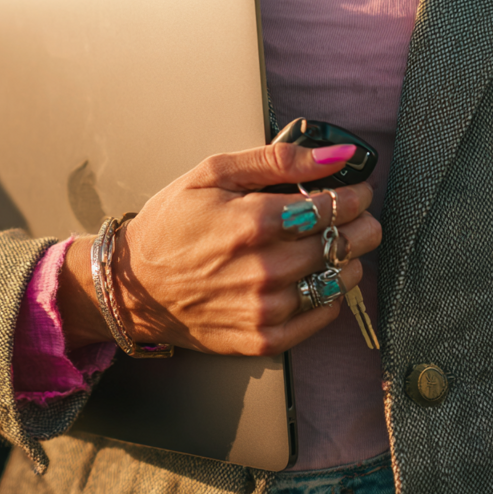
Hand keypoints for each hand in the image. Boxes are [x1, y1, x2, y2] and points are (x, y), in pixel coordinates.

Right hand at [59, 143, 382, 354]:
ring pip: (341, 280)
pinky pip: (322, 316)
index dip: (355, 195)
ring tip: (326, 247)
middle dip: (359, 225)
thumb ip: (278, 159)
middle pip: (345, 243)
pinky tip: (309, 278)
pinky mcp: (264, 339)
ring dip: (346, 260)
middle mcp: (264, 269)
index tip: (356, 191)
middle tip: (353, 218)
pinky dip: (327, 295)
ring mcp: (265, 309)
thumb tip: (337, 154)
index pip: (335, 206)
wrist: (133, 285)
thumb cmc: (171, 225)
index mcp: (252, 222)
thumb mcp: (213, 174)